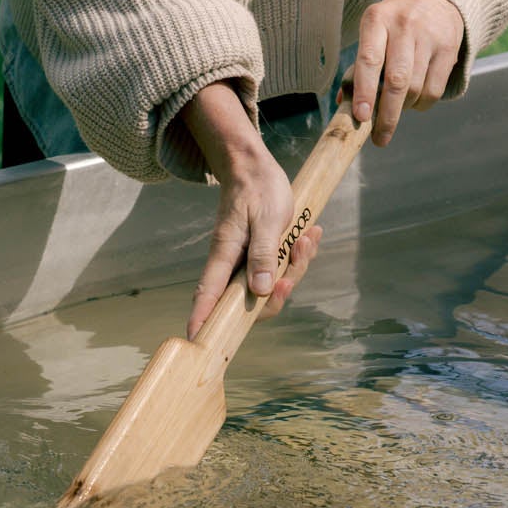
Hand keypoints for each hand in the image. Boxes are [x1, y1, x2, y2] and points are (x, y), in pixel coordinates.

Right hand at [182, 82, 322, 339]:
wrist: (256, 166)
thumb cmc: (258, 189)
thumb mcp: (266, 220)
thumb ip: (262, 255)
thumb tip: (260, 291)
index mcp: (226, 255)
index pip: (209, 294)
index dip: (203, 319)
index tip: (197, 340)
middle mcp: (233, 263)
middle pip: (251, 299)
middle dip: (280, 291)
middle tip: (295, 268)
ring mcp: (248, 261)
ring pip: (272, 283)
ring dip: (297, 265)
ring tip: (307, 237)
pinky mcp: (262, 254)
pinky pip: (282, 267)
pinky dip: (299, 255)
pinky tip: (310, 233)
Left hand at [341, 0, 464, 144]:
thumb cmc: (393, 23)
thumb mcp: (372, 32)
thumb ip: (359, 67)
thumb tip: (344, 104)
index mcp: (376, 21)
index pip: (369, 60)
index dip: (364, 91)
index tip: (361, 117)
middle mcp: (404, 26)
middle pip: (397, 81)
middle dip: (387, 115)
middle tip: (379, 138)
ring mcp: (429, 37)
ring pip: (416, 89)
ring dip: (404, 109)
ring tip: (397, 109)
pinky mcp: (449, 48)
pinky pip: (434, 90)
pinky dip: (422, 105)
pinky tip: (415, 102)